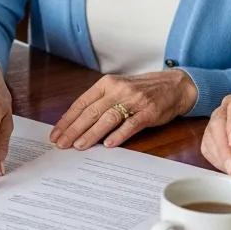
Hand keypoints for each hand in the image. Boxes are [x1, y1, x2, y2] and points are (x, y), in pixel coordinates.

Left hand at [50, 70, 197, 149]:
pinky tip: (108, 144)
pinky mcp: (149, 111)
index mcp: (106, 83)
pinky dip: (119, 134)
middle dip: (74, 129)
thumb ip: (99, 102)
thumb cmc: (141, 90)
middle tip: (62, 144)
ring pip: (107, 118)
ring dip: (92, 134)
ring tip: (79, 146)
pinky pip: (131, 124)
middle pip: (91, 112)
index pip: (82, 103)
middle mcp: (118, 89)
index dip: (68, 119)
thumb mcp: (117, 89)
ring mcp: (134, 100)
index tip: (56, 133)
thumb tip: (76, 123)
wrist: (173, 86)